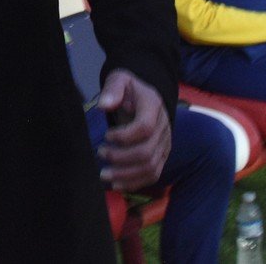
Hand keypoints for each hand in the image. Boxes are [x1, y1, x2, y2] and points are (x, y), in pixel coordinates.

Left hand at [97, 70, 170, 190]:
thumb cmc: (129, 90)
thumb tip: (103, 105)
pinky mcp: (162, 156)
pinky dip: (135, 183)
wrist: (145, 98)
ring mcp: (165, 144)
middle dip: (121, 158)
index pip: (145, 127)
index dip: (124, 136)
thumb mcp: (120, 80)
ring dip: (126, 175)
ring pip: (150, 168)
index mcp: (154, 107)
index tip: (106, 136)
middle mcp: (163, 128)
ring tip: (104, 175)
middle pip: (147, 152)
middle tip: (100, 154)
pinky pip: (153, 175)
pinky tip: (117, 184)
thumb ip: (113, 89)